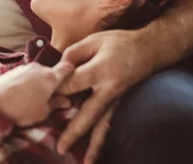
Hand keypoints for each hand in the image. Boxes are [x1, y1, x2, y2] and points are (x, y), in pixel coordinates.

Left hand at [0, 62, 74, 126]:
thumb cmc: (22, 110)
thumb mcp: (43, 112)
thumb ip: (55, 104)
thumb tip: (65, 100)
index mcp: (50, 77)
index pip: (67, 67)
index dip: (71, 72)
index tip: (72, 80)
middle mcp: (38, 67)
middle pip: (50, 72)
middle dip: (51, 82)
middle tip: (50, 96)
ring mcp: (23, 67)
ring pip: (35, 74)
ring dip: (37, 83)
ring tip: (32, 97)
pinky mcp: (10, 71)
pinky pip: (23, 76)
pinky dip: (24, 83)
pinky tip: (19, 94)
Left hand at [56, 30, 154, 162]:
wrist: (149, 50)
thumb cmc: (119, 42)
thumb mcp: (94, 40)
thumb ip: (73, 54)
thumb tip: (58, 70)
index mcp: (101, 71)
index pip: (73, 83)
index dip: (57, 87)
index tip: (43, 93)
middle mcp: (109, 89)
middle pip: (89, 114)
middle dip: (74, 132)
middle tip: (60, 148)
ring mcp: (115, 99)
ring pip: (102, 125)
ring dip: (94, 146)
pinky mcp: (117, 104)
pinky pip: (108, 124)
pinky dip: (101, 140)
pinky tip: (95, 154)